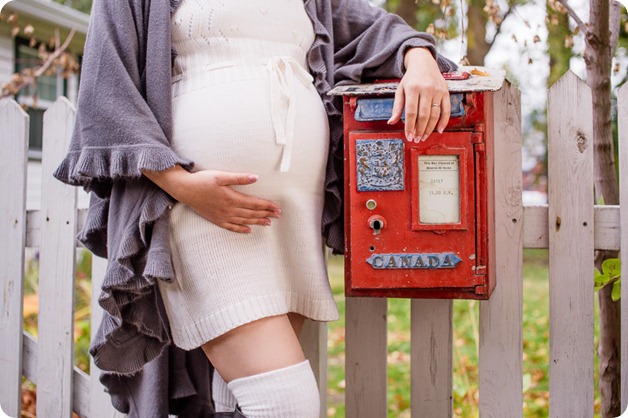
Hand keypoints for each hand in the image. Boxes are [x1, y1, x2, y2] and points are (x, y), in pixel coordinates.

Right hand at [143, 165, 280, 232]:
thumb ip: (239, 178)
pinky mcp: (216, 219)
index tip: (277, 207)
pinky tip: (248, 230)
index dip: (267, 206)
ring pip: (244, 221)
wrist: (185, 189)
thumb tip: (256, 178)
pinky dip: (241, 229)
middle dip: (266, 214)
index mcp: (232, 198)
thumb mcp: (221, 176)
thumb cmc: (202, 180)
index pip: (254, 203)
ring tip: (268, 222)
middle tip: (278, 215)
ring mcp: (222, 216)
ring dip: (257, 221)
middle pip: (252, 213)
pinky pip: (231, 227)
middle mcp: (229, 209)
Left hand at [388, 47, 449, 142]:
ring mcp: (438, 91)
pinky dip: (444, 122)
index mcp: (413, 88)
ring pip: (435, 115)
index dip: (409, 126)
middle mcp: (426, 89)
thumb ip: (397, 107)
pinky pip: (447, 110)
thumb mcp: (400, 90)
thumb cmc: (410, 79)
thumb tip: (391, 122)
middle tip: (416, 140)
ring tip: (424, 137)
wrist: (424, 63)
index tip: (408, 137)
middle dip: (419, 130)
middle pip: (423, 115)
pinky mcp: (446, 92)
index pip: (411, 112)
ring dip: (429, 129)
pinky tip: (439, 130)